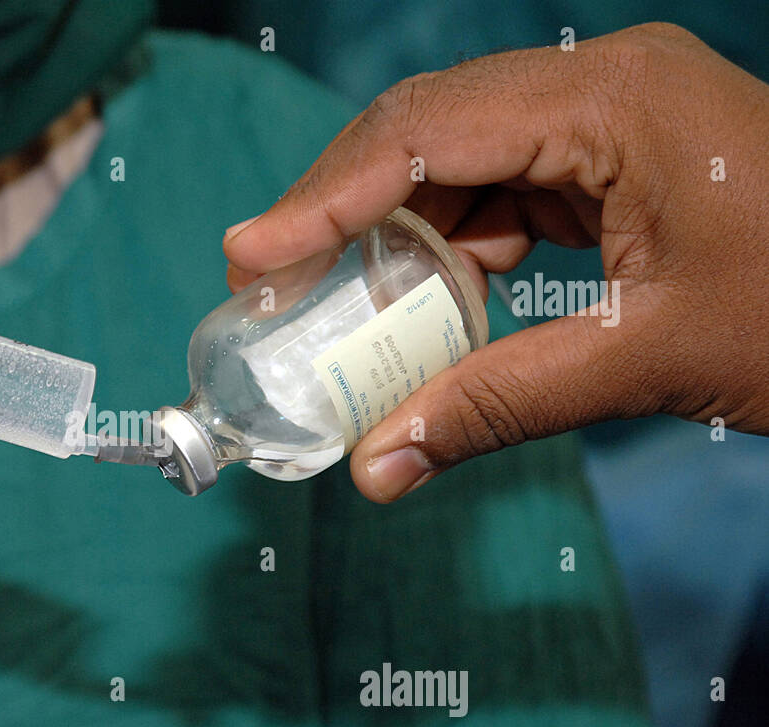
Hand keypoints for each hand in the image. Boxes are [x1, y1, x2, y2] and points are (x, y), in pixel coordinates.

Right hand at [224, 23, 768, 501]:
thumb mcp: (646, 359)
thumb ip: (497, 407)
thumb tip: (376, 472)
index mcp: (614, 102)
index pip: (428, 132)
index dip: (323, 199)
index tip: (249, 257)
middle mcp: (601, 85)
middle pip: (427, 132)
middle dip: (341, 213)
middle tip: (267, 284)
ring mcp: (609, 117)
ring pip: (459, 161)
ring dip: (394, 238)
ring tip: (336, 312)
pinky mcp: (614, 156)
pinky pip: (502, 190)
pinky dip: (454, 249)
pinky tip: (426, 306)